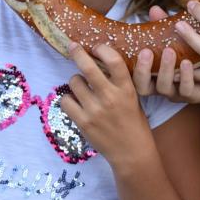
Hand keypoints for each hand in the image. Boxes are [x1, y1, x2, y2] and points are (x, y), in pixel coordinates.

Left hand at [61, 42, 153, 165]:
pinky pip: (65, 101)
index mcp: (126, 89)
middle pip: (88, 67)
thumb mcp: (133, 98)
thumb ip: (118, 82)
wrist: (132, 152)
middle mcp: (110, 97)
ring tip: (81, 87)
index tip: (97, 46)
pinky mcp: (83, 122)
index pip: (114, 61)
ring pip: (74, 82)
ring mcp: (95, 110)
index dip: (103, 49)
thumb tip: (100, 62)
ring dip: (76, 81)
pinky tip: (75, 101)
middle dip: (78, 53)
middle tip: (73, 46)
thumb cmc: (134, 123)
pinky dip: (68, 99)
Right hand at [132, 5, 199, 103]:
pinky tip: (187, 62)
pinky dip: (186, 76)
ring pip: (163, 87)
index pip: (133, 74)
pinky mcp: (194, 95)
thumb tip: (154, 8)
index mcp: (153, 73)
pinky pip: (186, 90)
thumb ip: (165, 28)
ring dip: (165, 70)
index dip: (129, 64)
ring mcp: (176, 92)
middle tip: (146, 51)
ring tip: (169, 51)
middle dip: (142, 70)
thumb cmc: (195, 55)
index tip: (130, 47)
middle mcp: (161, 84)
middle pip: (142, 87)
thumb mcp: (179, 40)